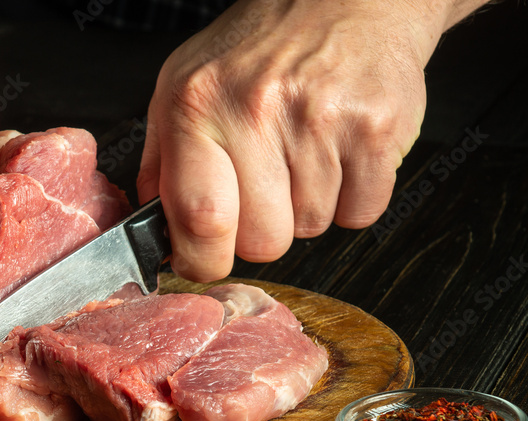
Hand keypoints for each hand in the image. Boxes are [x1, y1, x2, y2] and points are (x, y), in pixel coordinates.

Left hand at [138, 0, 478, 281]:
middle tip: (265, 187)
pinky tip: (338, 154)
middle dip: (263, 231)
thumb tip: (153, 232)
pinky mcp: (377, 127)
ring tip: (303, 153)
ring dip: (307, 207)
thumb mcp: (182, 88)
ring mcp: (320, 118)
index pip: (199, 218)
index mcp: (196, 106)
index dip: (203, 259)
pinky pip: (360, 214)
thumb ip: (161, 163)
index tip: (205, 259)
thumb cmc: (257, 50)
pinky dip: (352, 198)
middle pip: (263, 241)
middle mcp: (255, 109)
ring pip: (312, 229)